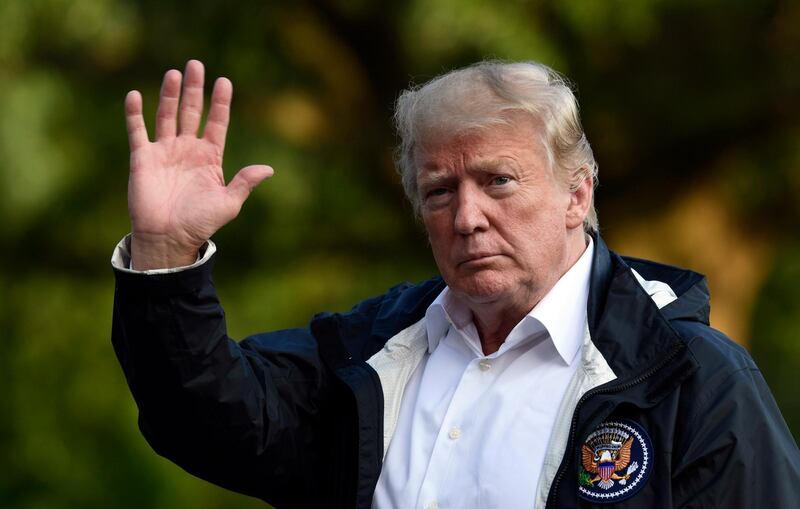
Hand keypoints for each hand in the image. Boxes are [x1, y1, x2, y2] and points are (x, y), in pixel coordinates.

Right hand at [124, 59, 272, 269]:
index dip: (221, 103)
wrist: (168, 238)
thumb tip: (268, 169)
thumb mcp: (228, 203)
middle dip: (195, 90)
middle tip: (196, 64)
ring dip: (170, 95)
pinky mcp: (142, 158)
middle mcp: (187, 150)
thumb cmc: (200, 223)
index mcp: (210, 158)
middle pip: (192, 112)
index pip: (217, 123)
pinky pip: (137, 131)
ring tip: (175, 73)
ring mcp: (164, 152)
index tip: (225, 81)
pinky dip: (134, 114)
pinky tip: (135, 95)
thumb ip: (245, 183)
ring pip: (167, 115)